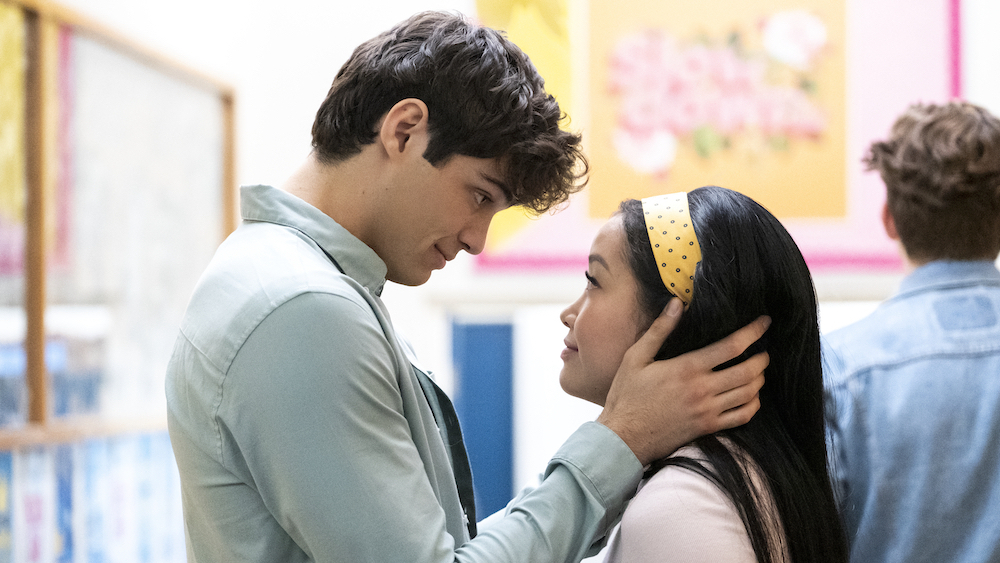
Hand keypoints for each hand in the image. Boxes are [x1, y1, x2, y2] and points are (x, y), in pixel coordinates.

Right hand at [596, 298, 768, 464]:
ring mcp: (707, 411)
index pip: (731, 347)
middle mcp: (702, 390)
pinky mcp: (708, 428)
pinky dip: (754, 405)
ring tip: (758, 370)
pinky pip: (742, 417)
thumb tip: (677, 303)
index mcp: (687, 368)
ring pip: (748, 393)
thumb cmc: (627, 395)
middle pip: (748, 371)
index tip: (764, 322)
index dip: (753, 332)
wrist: (624, 437)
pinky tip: (751, 397)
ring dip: (759, 379)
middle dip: (762, 358)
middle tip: (764, 350)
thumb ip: (659, 329)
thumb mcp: (636, 357)